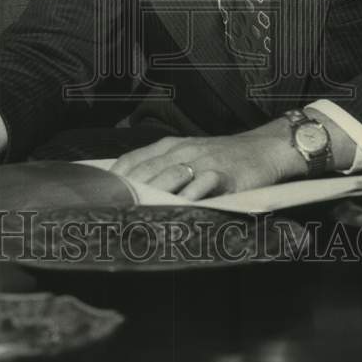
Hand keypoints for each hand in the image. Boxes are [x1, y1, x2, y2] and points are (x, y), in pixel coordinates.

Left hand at [110, 117, 306, 200]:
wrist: (262, 149)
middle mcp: (182, 151)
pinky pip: (200, 187)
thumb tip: (132, 190)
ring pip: (170, 177)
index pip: (134, 160)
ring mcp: (202, 161)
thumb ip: (163, 168)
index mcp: (170, 146)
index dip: (115, 179)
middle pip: (146, 171)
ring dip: (151, 197)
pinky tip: (175, 213)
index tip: (99, 196)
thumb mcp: (188, 155)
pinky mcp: (222, 174)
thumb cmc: (221, 157)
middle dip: (127, 192)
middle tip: (110, 212)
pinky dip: (186, 200)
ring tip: (134, 215)